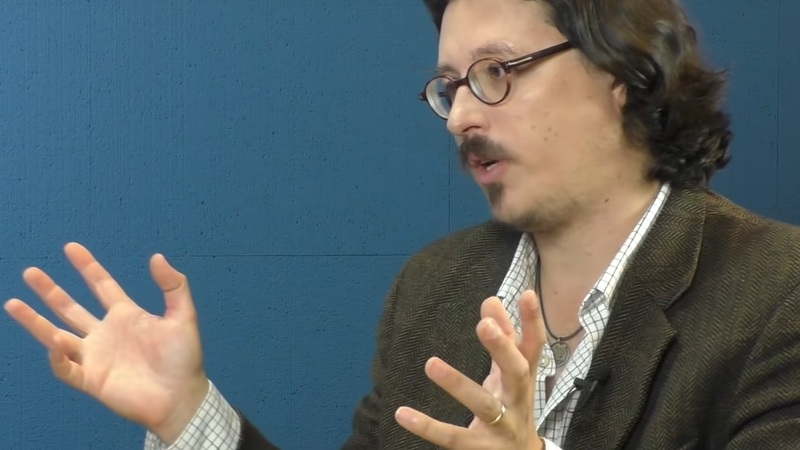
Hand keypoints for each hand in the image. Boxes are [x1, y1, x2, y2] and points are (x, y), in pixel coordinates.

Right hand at [4, 242, 208, 443]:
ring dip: (36, 321)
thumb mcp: (183, 316)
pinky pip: (66, 369)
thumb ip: (174, 286)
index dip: (87, 267)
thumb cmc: (184, 358)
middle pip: (70, 308)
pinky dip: (57, 358)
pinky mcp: (92, 380)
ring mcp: (97, 356)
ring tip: (13, 303)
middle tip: (30, 272)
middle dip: (50, 291)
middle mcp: (106, 333)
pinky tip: (53, 344)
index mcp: (127, 315)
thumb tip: (157, 257)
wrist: (181, 397)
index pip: (102, 286)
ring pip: (57, 336)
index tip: (71, 247)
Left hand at [395, 290, 545, 448]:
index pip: (533, 347)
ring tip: (431, 363)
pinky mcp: (480, 448)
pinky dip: (427, 427)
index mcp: (523, 378)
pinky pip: (453, 438)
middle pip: (517, 373)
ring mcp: (502, 427)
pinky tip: (403, 413)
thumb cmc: (513, 406)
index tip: (527, 294)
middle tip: (484, 325)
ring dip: (458, 384)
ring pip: (483, 406)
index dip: (533, 322)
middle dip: (502, 349)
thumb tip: (491, 299)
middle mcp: (518, 401)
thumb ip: (503, 338)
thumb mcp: (509, 373)